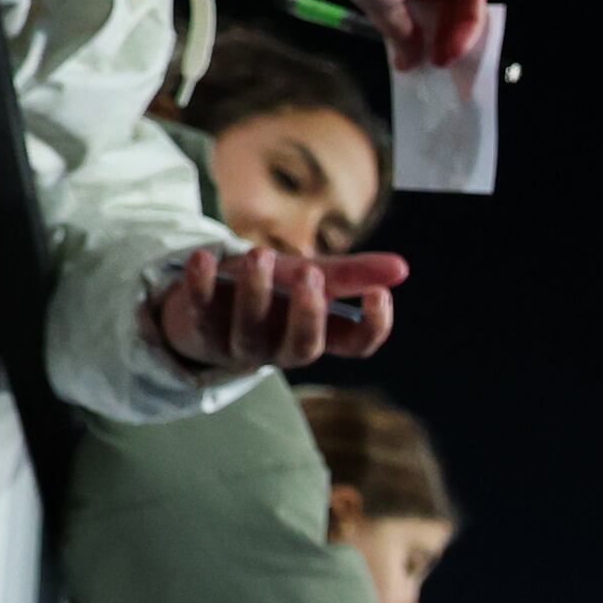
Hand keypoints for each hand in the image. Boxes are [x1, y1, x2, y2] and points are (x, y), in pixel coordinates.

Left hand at [150, 241, 406, 372]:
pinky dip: (200, 285)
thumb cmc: (272, 291)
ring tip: (259, 254)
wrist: (208, 302)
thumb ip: (352, 274)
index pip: (356, 346)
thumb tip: (402, 268)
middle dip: (307, 315)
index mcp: (318, 336)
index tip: (379, 294)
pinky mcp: (201, 330)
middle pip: (303, 348)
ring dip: (255, 293)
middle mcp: (282, 348)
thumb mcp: (312, 279)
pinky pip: (200, 312)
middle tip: (312, 275)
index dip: (372, 327)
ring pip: (249, 331)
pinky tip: (203, 256)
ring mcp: (241, 344)